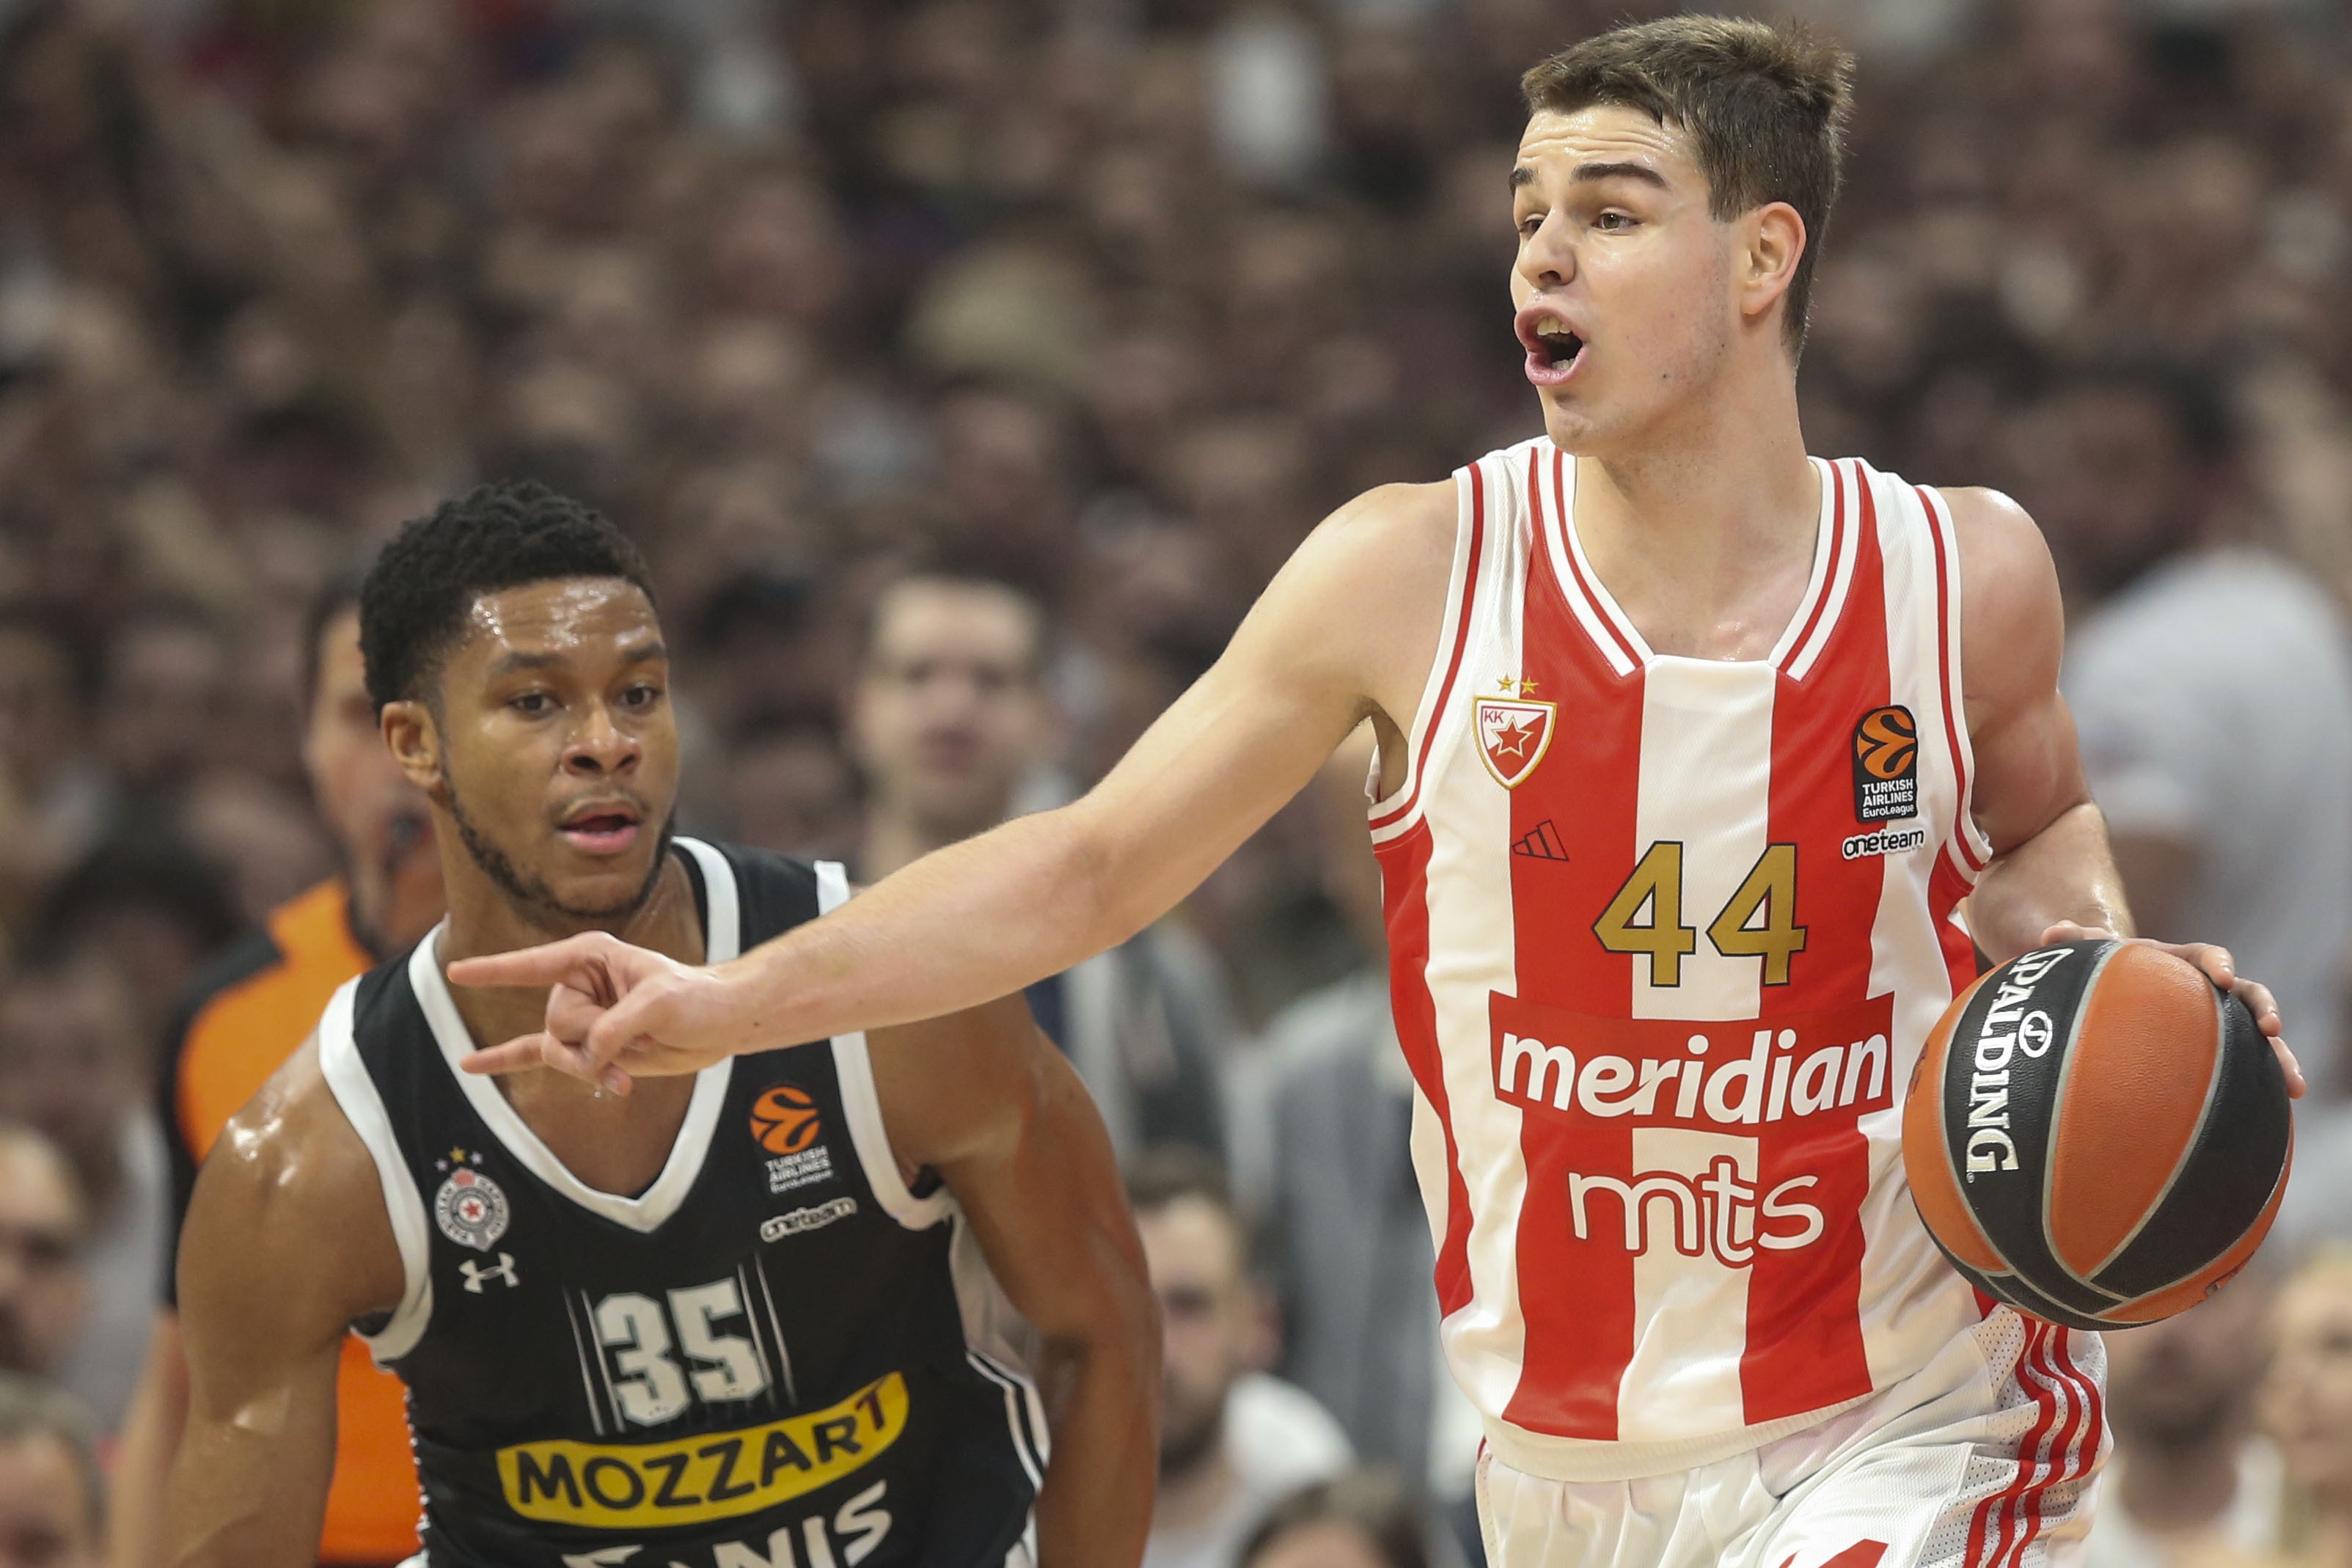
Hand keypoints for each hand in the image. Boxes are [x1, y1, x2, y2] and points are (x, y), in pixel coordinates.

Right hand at [446, 932, 742, 1093]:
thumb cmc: (694, 999)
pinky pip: (534, 1053)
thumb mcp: (660, 1004)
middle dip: (593, 1040)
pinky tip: (471, 1065)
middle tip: (637, 1039)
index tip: (456, 973)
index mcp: (591, 957)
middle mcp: (578, 984)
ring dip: (591, 1068)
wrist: (716, 1026)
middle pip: (557, 1024)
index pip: (532, 964)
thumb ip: (615, 1027)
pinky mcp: (585, 1045)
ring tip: (627, 1070)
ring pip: (557, 1051)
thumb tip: (589, 1054)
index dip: (494, 971)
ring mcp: (581, 1017)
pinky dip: (504, 1059)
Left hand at [2039, 922, 2304, 1099]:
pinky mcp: (2213, 1056)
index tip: (2222, 977)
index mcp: (2177, 964)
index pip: (2204, 957)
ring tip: (2293, 1085)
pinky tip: (2276, 1115)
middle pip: (2246, 996)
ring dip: (2279, 1057)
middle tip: (2272, 1030)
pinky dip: (2258, 1089)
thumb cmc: (2099, 975)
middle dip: (2264, 1009)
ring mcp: (2214, 1025)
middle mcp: (2205, 993)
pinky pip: (2240, 1071)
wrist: (2108, 999)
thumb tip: (2054, 933)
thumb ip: (2074, 944)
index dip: (2217, 963)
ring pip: (2256, 1038)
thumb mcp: (2086, 960)